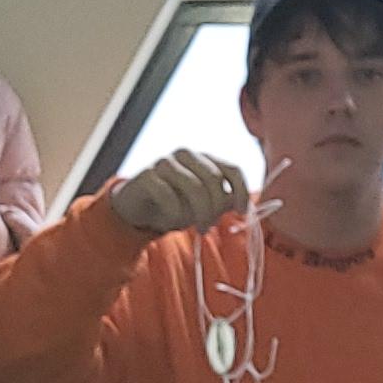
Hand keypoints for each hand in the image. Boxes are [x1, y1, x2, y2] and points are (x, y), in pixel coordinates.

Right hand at [108, 149, 253, 237]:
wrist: (135, 208)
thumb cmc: (174, 204)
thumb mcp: (203, 204)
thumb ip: (223, 201)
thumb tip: (246, 206)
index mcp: (204, 158)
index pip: (232, 169)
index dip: (241, 191)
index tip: (241, 212)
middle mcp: (186, 155)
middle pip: (214, 180)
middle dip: (216, 208)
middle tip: (208, 227)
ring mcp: (165, 162)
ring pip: (194, 187)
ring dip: (198, 213)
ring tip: (196, 228)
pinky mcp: (147, 175)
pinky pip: (169, 196)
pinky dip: (175, 213)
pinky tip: (172, 221)